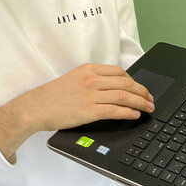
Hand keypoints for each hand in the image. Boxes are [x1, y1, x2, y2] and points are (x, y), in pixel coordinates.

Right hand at [0, 63, 153, 159]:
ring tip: (148, 108)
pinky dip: (129, 112)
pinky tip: (135, 115)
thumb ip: (91, 80)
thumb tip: (111, 88)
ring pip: (124, 96)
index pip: (119, 72)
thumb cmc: (51, 96)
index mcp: (88, 69)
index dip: (134, 81)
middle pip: (126, 83)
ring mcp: (90, 94)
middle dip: (142, 92)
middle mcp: (91, 79)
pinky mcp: (89, 110)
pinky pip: (115, 110)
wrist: (35, 107)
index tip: (140, 88)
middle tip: (150, 99)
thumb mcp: (73, 79)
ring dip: (140, 103)